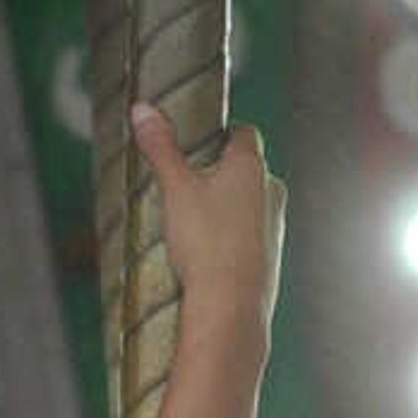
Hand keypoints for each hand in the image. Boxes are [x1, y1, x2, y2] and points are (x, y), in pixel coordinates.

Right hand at [131, 104, 282, 331]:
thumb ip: (159, 147)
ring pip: (250, 204)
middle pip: (246, 169)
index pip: (245, 133)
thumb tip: (142, 110)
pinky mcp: (271, 258)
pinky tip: (208, 253)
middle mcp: (271, 192)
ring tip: (195, 223)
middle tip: (189, 184)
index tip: (202, 141)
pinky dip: (232, 238)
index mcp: (252, 167)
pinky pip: (250, 237)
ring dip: (227, 207)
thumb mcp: (174, 188)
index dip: (223, 133)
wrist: (230, 307)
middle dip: (220, 172)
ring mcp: (275, 227)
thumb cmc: (207, 245)